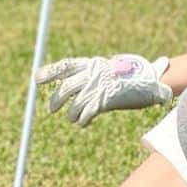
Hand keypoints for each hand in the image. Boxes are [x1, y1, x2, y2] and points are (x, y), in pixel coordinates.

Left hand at [36, 53, 171, 126]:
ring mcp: (97, 88)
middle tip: (52, 109)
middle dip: (56, 100)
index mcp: (91, 64)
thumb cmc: (127, 77)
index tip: (37, 79)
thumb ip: (90, 74)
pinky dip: (82, 121)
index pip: (65, 66)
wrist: (150, 81)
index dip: (49, 72)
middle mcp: (92, 74)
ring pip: (74, 105)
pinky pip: (85, 114)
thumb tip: (67, 82)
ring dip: (72, 115)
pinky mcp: (104, 101)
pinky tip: (85, 122)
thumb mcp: (107, 70)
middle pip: (65, 88)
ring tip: (74, 118)